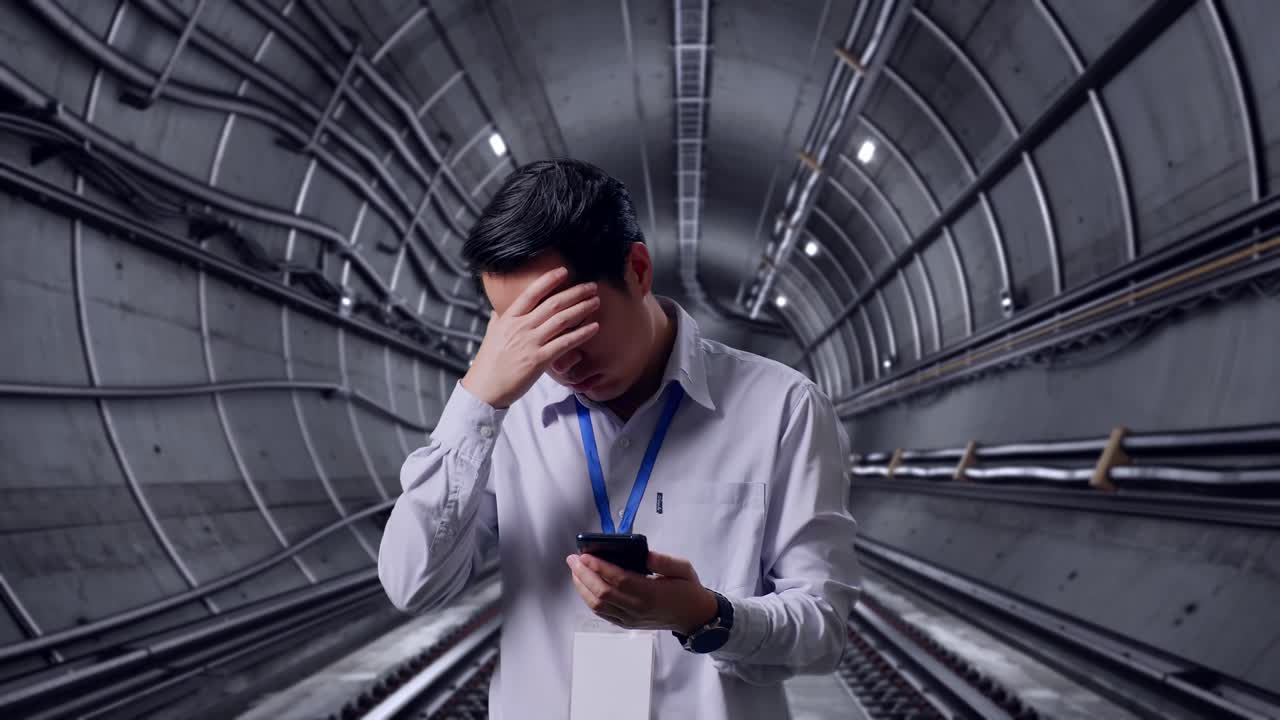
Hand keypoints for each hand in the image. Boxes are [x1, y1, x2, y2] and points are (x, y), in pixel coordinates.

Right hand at [462, 267, 599, 407]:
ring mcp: (530, 343)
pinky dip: (581, 334)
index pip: (531, 293)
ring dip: (581, 309)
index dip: (549, 280)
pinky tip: (594, 328)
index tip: (564, 271)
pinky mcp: (539, 360)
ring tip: (595, 302)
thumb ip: (499, 320)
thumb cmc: (488, 363)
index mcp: (509, 318)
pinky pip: (565, 343)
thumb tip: (499, 309)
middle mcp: (520, 327)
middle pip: (553, 304)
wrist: (484, 388)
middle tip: (591, 286)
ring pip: (561, 320)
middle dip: (575, 292)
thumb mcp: (492, 335)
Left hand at [566, 551, 718, 633]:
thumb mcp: (683, 569)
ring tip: (575, 571)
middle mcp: (637, 608)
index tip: (585, 555)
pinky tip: (584, 586)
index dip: (599, 567)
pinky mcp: (626, 624)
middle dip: (584, 575)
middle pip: (602, 593)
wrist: (693, 617)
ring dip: (582, 588)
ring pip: (598, 605)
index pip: (619, 579)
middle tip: (572, 559)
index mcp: (651, 593)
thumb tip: (643, 554)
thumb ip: (663, 561)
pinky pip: (602, 613)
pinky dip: (589, 600)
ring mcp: (630, 619)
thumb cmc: (688, 589)